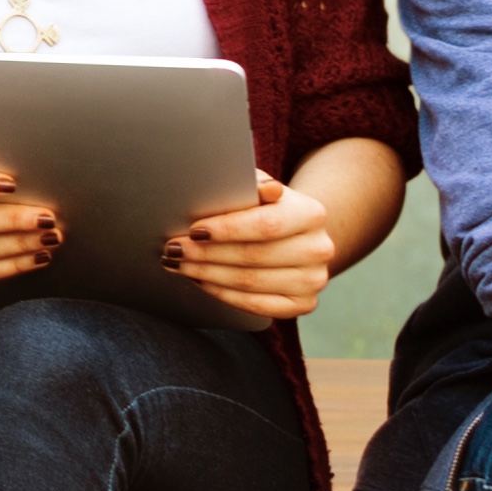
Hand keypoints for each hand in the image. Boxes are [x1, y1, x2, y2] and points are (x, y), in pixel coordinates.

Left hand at [169, 174, 339, 319]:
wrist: (295, 236)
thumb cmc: (267, 208)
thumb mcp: (260, 189)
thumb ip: (252, 185)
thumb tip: (261, 188)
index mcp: (312, 213)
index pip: (266, 225)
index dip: (227, 229)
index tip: (193, 230)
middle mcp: (319, 249)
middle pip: (254, 257)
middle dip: (206, 254)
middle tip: (173, 249)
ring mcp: (313, 280)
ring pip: (251, 283)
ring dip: (207, 275)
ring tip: (178, 265)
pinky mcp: (303, 304)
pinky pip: (256, 305)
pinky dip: (223, 294)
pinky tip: (200, 282)